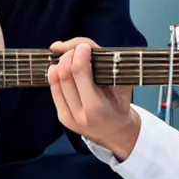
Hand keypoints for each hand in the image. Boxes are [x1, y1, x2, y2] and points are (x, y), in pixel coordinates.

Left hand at [47, 38, 138, 159]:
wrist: (117, 133)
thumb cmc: (122, 107)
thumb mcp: (123, 88)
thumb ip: (110, 69)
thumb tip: (90, 48)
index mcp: (96, 107)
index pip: (79, 72)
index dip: (79, 54)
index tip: (84, 45)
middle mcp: (78, 114)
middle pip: (63, 75)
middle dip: (68, 56)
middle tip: (76, 48)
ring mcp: (68, 117)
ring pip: (55, 82)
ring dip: (60, 64)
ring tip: (68, 55)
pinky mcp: (62, 117)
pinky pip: (54, 90)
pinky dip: (55, 75)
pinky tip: (60, 67)